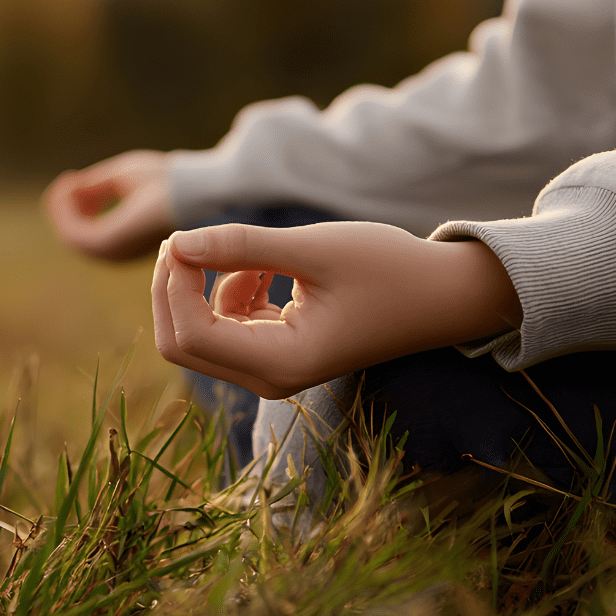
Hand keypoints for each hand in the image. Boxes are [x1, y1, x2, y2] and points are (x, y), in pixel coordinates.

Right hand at [44, 150, 176, 260]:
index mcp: (126, 239)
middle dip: (64, 208)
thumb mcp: (121, 177)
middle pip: (74, 235)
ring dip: (62, 208)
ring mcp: (113, 252)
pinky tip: (70, 185)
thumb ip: (95, 186)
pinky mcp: (107, 245)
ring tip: (67, 181)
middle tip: (67, 179)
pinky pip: (72, 232)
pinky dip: (65, 209)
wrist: (190, 189)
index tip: (72, 179)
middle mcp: (119, 252)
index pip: (88, 231)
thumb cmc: (164, 180)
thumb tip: (71, 189)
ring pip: (70, 234)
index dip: (74, 206)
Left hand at [152, 221, 522, 399]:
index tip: (184, 238)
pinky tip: (269, 264)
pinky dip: (232, 287)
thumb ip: (241, 246)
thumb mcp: (313, 247)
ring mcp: (272, 368)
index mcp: (281, 363)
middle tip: (188, 238)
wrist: (442, 295)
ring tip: (263, 252)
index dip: (173, 285)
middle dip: (174, 288)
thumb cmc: (388, 269)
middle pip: (181, 341)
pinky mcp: (277, 350)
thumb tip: (178, 244)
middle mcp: (270, 377)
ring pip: (200, 329)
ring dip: (209, 283)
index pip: (189, 336)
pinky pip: (227, 321)